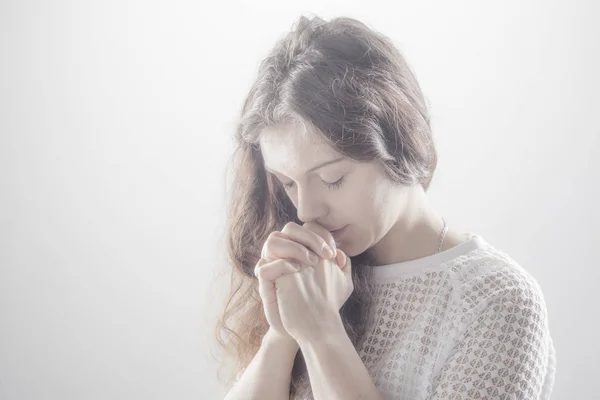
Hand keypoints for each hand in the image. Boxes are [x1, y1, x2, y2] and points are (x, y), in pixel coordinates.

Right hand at [254, 222, 340, 339]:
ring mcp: (274, 267)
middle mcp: (286, 255)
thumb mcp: (338, 283)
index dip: (321, 234)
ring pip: (273, 240)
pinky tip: (297, 270)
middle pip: (290, 228)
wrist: (307, 329)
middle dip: (309, 237)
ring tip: (311, 262)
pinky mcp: (266, 284)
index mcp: (302, 251)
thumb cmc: (321, 302)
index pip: (307, 228)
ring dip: (294, 248)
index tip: (333, 252)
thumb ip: (340, 266)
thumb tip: (341, 254)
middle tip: (326, 255)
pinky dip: (280, 265)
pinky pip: (263, 267)